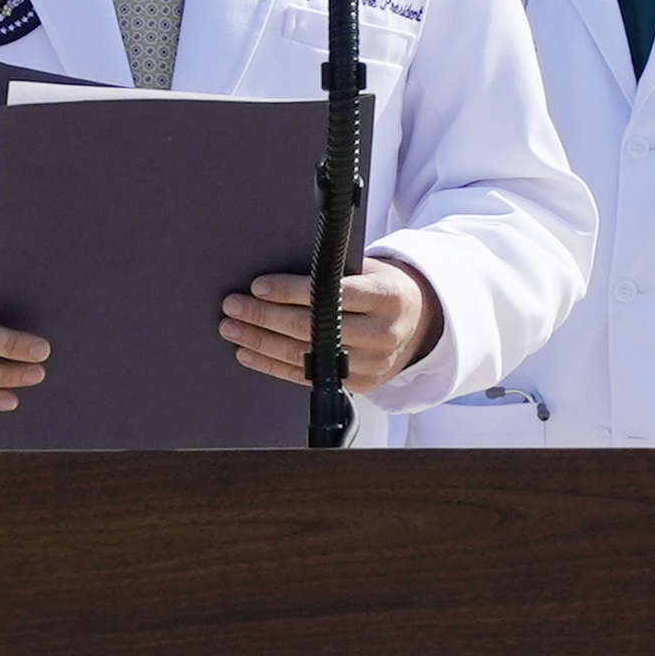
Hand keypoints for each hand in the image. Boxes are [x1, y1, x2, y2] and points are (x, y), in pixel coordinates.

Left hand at [221, 258, 445, 391]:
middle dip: (265, 316)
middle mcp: (383, 334)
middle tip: (233, 305)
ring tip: (232, 328)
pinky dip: (273, 365)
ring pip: (305, 355)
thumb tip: (275, 274)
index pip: (333, 294)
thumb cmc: (385, 288)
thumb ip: (334, 272)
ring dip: (261, 342)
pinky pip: (308, 377)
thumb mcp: (370, 270)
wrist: (422, 322)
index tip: (257, 286)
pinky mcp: (361, 384)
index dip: (291, 291)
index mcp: (388, 297)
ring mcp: (373, 364)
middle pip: (313, 328)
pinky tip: (248, 353)